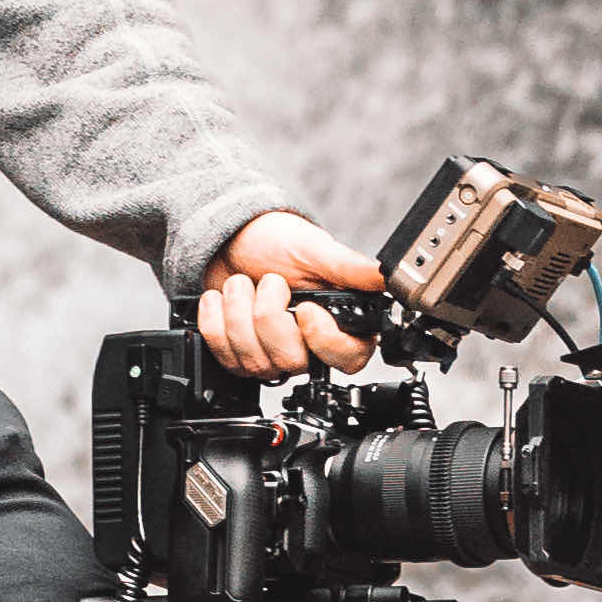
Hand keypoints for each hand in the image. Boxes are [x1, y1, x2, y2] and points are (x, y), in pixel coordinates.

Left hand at [196, 211, 383, 380]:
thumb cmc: (276, 243)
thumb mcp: (315, 250)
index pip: (348, 358)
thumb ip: (351, 268)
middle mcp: (308, 345)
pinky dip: (214, 320)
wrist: (232, 240)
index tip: (305, 310)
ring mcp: (272, 355)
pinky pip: (224, 355)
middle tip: (267, 282)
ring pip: (254, 361)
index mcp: (339, 322)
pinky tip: (222, 299)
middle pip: (291, 361)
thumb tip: (387, 277)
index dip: (324, 340)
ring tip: (243, 283)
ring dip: (238, 312)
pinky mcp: (238, 356)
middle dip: (267, 316)